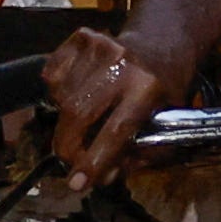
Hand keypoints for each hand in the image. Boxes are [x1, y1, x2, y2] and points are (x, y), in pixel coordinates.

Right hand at [42, 25, 176, 190]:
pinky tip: (81, 91)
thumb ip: (139, 155)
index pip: (115, 130)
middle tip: (70, 160)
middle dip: (69, 146)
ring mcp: (99, 46)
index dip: (93, 160)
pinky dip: (59, 92)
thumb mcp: (168, 125)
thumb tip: (104, 175)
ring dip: (65, 119)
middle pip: (78, 113)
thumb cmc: (165, 90)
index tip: (77, 183)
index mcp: (148, 88)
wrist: (162, 43)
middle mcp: (122, 64)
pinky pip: (53, 75)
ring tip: (85, 119)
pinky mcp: (81, 37)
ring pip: (61, 96)